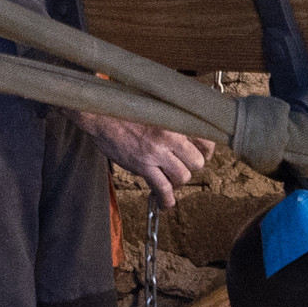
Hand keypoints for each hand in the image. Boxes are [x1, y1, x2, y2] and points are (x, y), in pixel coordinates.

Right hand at [78, 111, 211, 205]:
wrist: (101, 113)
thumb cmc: (127, 105)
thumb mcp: (157, 105)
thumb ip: (174, 118)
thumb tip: (189, 132)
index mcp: (175, 119)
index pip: (205, 140)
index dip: (206, 150)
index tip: (201, 153)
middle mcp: (169, 137)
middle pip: (197, 162)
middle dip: (192, 166)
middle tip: (185, 165)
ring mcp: (156, 153)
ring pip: (182, 177)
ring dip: (178, 180)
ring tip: (171, 179)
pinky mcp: (142, 166)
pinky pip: (162, 188)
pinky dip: (166, 199)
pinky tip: (166, 202)